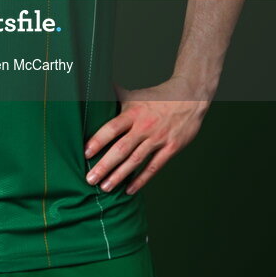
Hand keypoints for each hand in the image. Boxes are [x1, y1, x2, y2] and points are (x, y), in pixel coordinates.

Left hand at [83, 77, 207, 194]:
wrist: (190, 97)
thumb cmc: (158, 96)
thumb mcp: (135, 94)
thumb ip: (115, 94)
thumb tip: (94, 86)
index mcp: (133, 113)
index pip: (112, 128)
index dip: (98, 140)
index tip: (85, 153)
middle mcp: (144, 127)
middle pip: (121, 148)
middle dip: (104, 165)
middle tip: (89, 179)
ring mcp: (158, 139)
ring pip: (135, 160)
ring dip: (119, 176)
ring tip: (105, 188)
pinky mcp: (171, 148)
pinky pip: (154, 167)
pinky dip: (141, 179)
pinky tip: (129, 190)